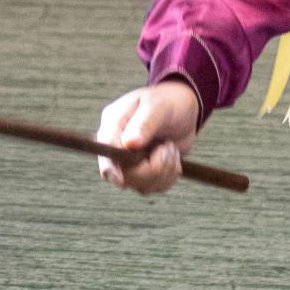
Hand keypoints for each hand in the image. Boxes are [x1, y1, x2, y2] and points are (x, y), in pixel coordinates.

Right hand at [97, 80, 199, 194]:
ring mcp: (128, 161)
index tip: (120, 180)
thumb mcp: (159, 106)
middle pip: (123, 174)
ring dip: (164, 170)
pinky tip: (172, 158)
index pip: (105, 148)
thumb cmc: (168, 101)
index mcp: (114, 122)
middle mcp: (116, 144)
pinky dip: (168, 177)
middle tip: (168, 146)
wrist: (184, 109)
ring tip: (170, 147)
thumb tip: (129, 144)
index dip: (110, 166)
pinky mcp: (142, 173)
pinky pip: (152, 188)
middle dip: (152, 167)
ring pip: (140, 185)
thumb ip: (145, 124)